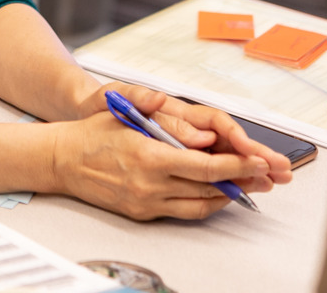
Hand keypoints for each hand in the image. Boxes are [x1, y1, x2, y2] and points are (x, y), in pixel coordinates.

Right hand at [57, 84, 291, 218]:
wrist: (61, 160)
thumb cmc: (92, 134)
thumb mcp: (125, 113)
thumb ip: (164, 119)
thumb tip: (200, 131)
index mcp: (150, 157)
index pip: (206, 166)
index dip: (237, 165)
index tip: (258, 161)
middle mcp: (150, 184)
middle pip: (209, 188)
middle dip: (242, 181)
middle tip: (265, 176)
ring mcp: (146, 202)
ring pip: (200, 205)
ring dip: (228, 196)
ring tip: (248, 186)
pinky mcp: (143, 213)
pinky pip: (183, 212)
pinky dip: (205, 204)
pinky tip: (216, 195)